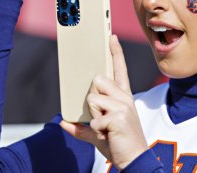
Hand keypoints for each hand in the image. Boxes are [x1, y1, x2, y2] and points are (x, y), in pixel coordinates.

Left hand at [61, 35, 148, 169]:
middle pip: (98, 80)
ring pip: (93, 98)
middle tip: (102, 116)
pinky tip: (108, 134)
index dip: (115, 52)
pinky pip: (94, 118)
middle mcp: (125, 97)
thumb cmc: (118, 143)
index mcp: (122, 97)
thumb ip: (81, 126)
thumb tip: (62, 123)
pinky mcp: (119, 116)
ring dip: (94, 115)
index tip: (111, 36)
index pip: (119, 69)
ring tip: (105, 127)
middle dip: (93, 99)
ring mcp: (123, 105)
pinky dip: (95, 129)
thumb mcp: (97, 133)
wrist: (135, 159)